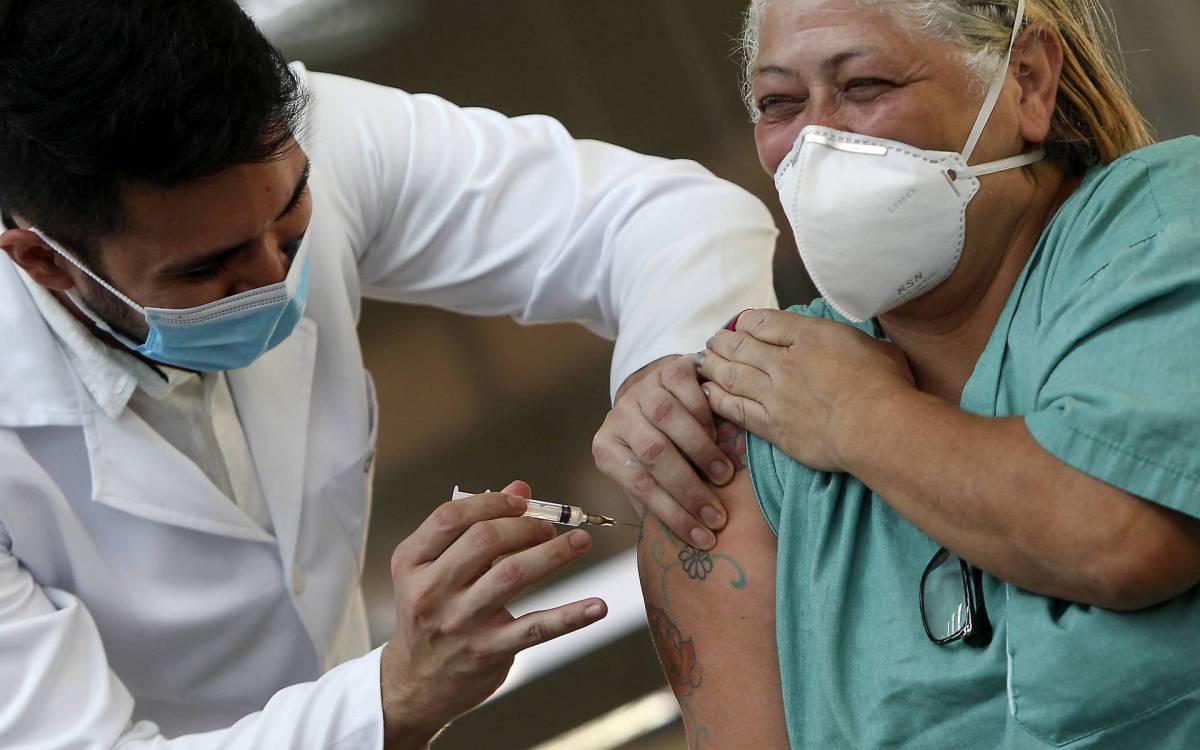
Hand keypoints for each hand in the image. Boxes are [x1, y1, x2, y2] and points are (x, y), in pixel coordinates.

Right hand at [380, 481, 605, 747]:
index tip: (523, 501)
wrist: (415, 683)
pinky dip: (571, 616)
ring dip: (553, 553)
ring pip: (513, 574)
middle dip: (526, 525)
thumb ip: (473, 526)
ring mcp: (460, 622)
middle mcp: (431, 591)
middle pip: (484, 540)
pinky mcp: (488, 651)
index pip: (450, 517)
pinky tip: (597, 606)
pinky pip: (536, 628)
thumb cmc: (430, 613)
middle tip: (550, 527)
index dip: (491, 502)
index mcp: (412, 562)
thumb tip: (520, 489)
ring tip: (580, 541)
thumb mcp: (433, 568)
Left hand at [592, 356, 735, 549]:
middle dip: (688, 489)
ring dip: (701, 452)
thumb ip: (655, 498)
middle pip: (653, 454)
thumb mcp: (647, 472)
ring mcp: (643, 390)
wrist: (658, 391)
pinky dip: (706, 417)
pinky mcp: (668, 369)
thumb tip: (681, 543)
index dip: (672, 514)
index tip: (703, 539)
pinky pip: (688, 393)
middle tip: (718, 516)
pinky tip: (720, 437)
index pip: (640, 485)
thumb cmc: (657, 445)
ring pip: (669, 419)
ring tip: (725, 477)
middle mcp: (619, 416)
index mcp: (606, 448)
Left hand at [698, 309, 914, 471]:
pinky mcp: (773, 426)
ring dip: (714, 366)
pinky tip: (707, 393)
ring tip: (704, 361)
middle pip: (742, 346)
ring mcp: (775, 395)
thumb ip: (849, 342)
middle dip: (723, 341)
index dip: (748, 321)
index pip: (765, 321)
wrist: (876, 427)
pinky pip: (735, 409)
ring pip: (732, 375)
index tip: (741, 323)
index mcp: (809, 336)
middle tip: (714, 340)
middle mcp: (784, 362)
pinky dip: (717, 399)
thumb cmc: (885, 385)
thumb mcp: (873, 346)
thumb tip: (847, 341)